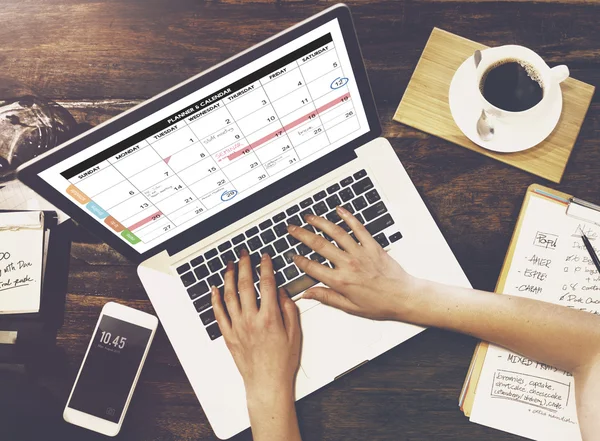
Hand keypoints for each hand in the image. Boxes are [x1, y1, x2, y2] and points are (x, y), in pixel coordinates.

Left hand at [211, 251, 300, 405]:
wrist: (267, 383)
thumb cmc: (282, 362)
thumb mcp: (295, 333)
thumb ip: (288, 310)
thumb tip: (282, 292)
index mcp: (270, 317)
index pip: (267, 284)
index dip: (266, 267)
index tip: (265, 257)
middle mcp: (251, 320)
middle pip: (246, 285)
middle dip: (245, 265)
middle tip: (244, 254)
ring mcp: (238, 327)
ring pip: (229, 296)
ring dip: (229, 277)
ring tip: (230, 265)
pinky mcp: (229, 335)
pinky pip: (219, 313)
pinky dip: (215, 299)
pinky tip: (214, 289)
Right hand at [287, 205, 421, 320]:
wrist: (403, 297)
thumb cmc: (380, 304)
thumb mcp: (349, 307)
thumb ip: (327, 297)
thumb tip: (307, 294)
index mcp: (340, 281)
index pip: (312, 267)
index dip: (299, 261)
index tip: (292, 255)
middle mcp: (348, 264)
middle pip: (319, 245)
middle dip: (302, 235)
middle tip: (291, 229)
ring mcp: (360, 252)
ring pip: (336, 232)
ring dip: (320, 222)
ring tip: (309, 217)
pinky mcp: (372, 245)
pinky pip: (358, 227)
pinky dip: (348, 217)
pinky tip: (339, 210)